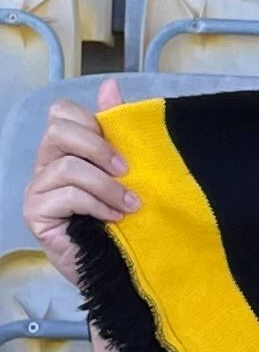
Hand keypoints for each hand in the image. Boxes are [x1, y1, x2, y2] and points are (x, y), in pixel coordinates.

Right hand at [24, 79, 132, 286]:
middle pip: (58, 132)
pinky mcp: (36, 214)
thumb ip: (118, 130)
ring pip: (67, 167)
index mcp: (66, 150)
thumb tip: (112, 85)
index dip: (91, 122)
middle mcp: (45, 166)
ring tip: (129, 205)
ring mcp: (37, 191)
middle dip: (98, 148)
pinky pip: (66, 196)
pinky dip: (97, 204)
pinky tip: (114, 218)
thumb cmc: (123, 216)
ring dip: (106, 186)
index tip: (121, 149)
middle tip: (127, 172)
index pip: (61, 113)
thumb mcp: (127, 171)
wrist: (119, 265)